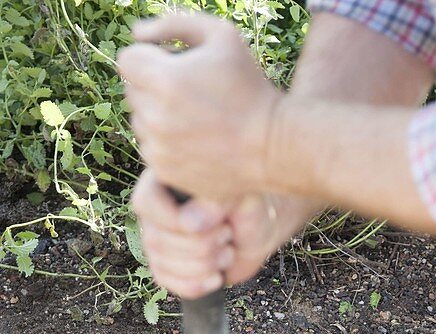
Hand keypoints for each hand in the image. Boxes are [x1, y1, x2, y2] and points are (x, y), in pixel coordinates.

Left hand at [118, 12, 279, 203]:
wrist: (273, 148)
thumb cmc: (250, 87)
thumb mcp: (222, 36)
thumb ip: (174, 23)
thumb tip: (137, 34)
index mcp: (164, 80)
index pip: (127, 60)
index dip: (149, 58)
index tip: (173, 64)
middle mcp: (155, 117)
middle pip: (132, 91)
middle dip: (153, 86)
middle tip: (190, 92)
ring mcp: (159, 149)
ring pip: (139, 122)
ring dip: (157, 116)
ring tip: (194, 118)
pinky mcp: (165, 172)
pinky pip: (150, 149)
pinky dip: (165, 143)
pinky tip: (195, 140)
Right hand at [132, 169, 315, 298]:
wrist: (257, 234)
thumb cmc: (248, 207)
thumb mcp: (239, 198)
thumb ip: (215, 203)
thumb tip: (188, 224)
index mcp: (164, 184)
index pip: (147, 203)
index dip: (177, 220)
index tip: (218, 221)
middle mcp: (154, 215)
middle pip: (159, 241)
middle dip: (205, 245)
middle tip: (228, 233)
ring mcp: (157, 245)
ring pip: (167, 266)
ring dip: (207, 265)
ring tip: (226, 249)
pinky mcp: (167, 271)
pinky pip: (176, 286)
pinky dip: (201, 285)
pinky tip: (217, 275)